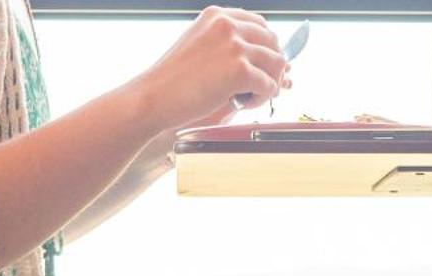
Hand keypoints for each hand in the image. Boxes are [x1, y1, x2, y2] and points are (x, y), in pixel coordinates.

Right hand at [134, 8, 289, 131]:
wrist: (154, 97)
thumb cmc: (173, 80)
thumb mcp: (199, 45)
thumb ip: (224, 43)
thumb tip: (259, 56)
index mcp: (217, 15)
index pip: (260, 24)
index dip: (266, 48)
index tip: (261, 66)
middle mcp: (227, 24)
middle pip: (273, 42)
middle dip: (271, 67)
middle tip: (259, 87)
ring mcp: (234, 45)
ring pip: (276, 63)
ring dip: (268, 83)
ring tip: (250, 97)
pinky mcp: (239, 70)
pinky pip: (268, 85)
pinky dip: (261, 98)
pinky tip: (243, 103)